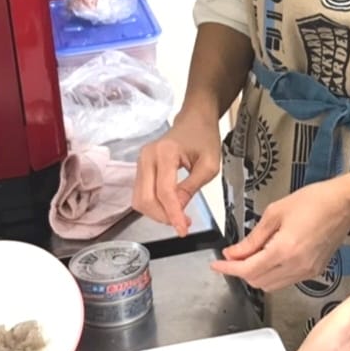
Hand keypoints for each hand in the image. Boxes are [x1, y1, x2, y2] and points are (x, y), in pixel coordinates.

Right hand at [134, 112, 220, 236]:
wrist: (194, 120)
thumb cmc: (204, 138)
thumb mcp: (209, 164)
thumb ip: (192, 187)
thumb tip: (177, 209)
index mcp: (165, 153)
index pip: (164, 192)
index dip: (173, 214)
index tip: (182, 230)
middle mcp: (147, 157)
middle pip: (146, 199)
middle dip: (163, 216)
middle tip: (182, 225)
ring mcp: (141, 162)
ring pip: (140, 199)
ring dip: (157, 213)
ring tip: (178, 217)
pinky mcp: (141, 168)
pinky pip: (141, 193)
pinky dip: (154, 206)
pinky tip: (170, 208)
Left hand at [211, 179, 349, 292]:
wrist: (344, 203)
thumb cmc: (316, 201)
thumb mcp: (275, 213)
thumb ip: (253, 238)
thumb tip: (235, 252)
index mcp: (285, 250)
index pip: (247, 270)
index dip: (228, 269)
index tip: (218, 265)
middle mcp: (297, 265)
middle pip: (258, 282)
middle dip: (241, 271)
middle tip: (234, 256)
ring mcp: (307, 271)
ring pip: (271, 286)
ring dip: (257, 274)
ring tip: (252, 255)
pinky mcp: (314, 271)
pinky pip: (286, 281)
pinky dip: (273, 274)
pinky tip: (271, 258)